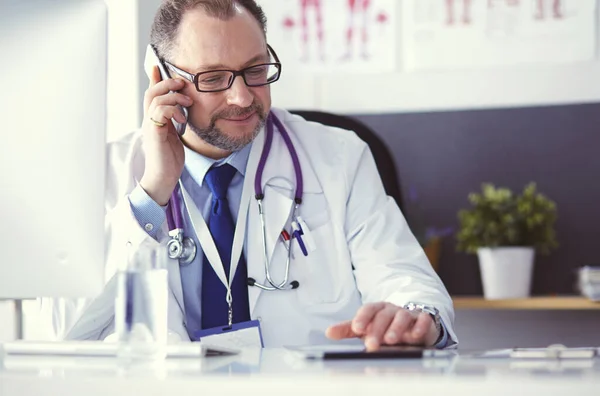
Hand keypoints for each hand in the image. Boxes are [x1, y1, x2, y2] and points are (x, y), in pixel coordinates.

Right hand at [139, 66, 192, 205]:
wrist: (164, 178)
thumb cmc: (169, 159)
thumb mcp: (174, 135)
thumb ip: (174, 122)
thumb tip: (181, 111)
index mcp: (154, 120)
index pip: (152, 94)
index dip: (155, 79)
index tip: (158, 66)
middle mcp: (149, 120)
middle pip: (151, 92)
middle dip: (167, 83)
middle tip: (182, 83)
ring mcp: (150, 126)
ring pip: (155, 99)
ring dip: (174, 96)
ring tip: (187, 103)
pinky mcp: (154, 133)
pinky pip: (159, 111)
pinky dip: (173, 109)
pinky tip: (182, 118)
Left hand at [325, 302, 439, 350]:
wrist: (411, 323)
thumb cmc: (384, 325)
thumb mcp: (366, 327)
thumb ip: (348, 329)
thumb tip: (328, 332)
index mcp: (377, 309)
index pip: (368, 309)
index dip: (362, 317)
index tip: (356, 328)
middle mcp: (391, 309)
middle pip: (384, 316)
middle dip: (377, 329)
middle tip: (371, 344)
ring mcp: (408, 314)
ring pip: (402, 316)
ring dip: (396, 328)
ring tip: (391, 340)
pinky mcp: (423, 320)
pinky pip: (423, 320)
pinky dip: (419, 326)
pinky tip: (415, 335)